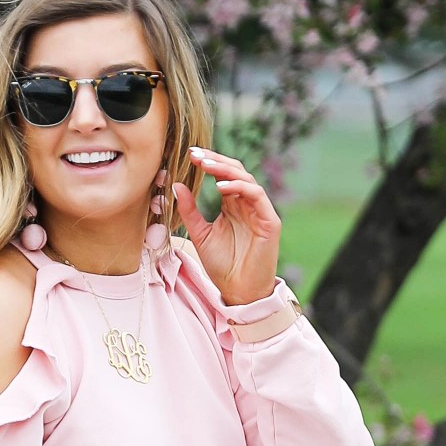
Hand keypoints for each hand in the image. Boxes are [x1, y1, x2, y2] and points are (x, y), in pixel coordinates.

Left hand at [171, 143, 281, 305]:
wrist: (239, 291)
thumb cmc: (222, 265)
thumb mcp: (200, 233)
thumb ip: (189, 210)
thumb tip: (176, 185)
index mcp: (233, 204)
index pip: (223, 174)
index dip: (209, 162)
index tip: (189, 155)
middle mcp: (247, 204)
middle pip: (235, 171)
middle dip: (215, 160)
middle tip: (195, 154)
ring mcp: (260, 210)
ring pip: (246, 179)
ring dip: (225, 170)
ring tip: (205, 166)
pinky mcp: (270, 220)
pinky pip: (256, 195)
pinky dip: (239, 187)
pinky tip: (221, 187)